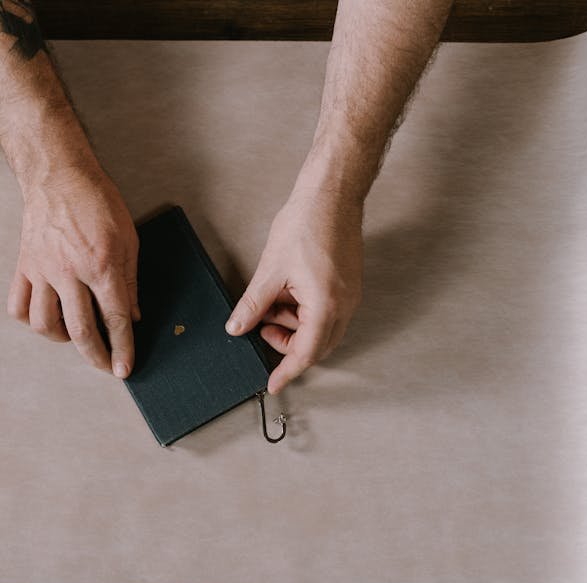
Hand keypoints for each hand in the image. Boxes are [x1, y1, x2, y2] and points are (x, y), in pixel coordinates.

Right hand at [7, 163, 139, 377]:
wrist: (59, 175)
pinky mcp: (24, 266)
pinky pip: (18, 306)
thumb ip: (130, 281)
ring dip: (63, 339)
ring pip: (45, 324)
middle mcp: (69, 271)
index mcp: (101, 264)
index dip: (123, 347)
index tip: (125, 369)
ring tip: (77, 335)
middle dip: (97, 357)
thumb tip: (133, 316)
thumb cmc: (98, 202)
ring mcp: (42, 270)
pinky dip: (31, 320)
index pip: (115, 318)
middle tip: (107, 367)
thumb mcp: (128, 239)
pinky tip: (47, 318)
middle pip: (81, 330)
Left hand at [226, 185, 362, 393]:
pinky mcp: (348, 285)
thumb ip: (253, 304)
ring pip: (321, 330)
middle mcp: (344, 305)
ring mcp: (350, 295)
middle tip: (261, 330)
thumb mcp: (271, 270)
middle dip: (287, 345)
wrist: (332, 195)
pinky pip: (327, 312)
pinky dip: (305, 313)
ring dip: (295, 327)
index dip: (286, 371)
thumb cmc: (307, 224)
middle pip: (316, 346)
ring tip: (270, 304)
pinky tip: (285, 295)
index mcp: (326, 305)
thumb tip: (237, 327)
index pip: (305, 353)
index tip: (272, 383)